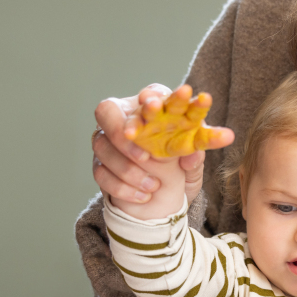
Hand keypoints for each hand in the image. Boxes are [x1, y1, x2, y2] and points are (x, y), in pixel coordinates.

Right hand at [93, 84, 233, 206]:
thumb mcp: (194, 167)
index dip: (150, 97)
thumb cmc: (182, 170)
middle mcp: (126, 120)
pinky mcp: (100, 165)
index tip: (154, 103)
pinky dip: (123, 187)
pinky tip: (144, 197)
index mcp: (155, 112)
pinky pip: (100, 173)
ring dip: (127, 167)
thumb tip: (194, 155)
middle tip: (144, 155)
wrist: (168, 201)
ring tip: (154, 185)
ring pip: (101, 144)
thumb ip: (196, 159)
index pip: (149, 94)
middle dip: (122, 129)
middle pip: (107, 110)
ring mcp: (108, 142)